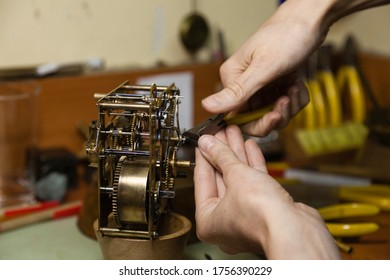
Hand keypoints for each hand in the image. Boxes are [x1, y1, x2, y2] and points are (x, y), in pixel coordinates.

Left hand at [194, 125, 339, 258]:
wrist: (295, 229)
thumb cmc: (261, 215)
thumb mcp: (235, 175)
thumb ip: (220, 156)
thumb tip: (207, 143)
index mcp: (208, 221)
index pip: (202, 180)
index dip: (204, 155)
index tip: (204, 141)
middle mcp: (225, 221)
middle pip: (220, 178)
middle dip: (222, 152)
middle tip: (220, 133)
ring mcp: (246, 216)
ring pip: (238, 179)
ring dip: (237, 155)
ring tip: (235, 133)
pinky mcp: (264, 210)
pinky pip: (254, 184)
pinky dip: (252, 165)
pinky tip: (250, 147)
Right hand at [202, 0, 332, 135]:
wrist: (312, 18)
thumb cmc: (287, 34)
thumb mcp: (263, 67)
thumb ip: (237, 91)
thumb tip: (207, 105)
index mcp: (233, 78)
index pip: (237, 116)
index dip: (257, 122)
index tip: (275, 115)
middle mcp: (244, 83)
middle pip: (256, 117)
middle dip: (276, 113)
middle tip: (288, 100)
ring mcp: (260, 84)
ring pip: (272, 112)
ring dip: (289, 105)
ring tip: (294, 87)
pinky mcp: (274, 83)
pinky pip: (283, 103)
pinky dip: (295, 98)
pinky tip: (297, 84)